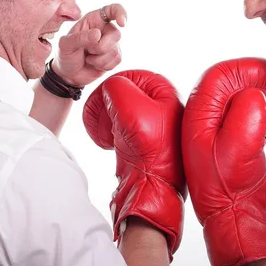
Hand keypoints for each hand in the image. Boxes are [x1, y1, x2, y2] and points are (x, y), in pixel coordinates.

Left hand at [53, 3, 126, 86]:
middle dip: (100, 47)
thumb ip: (79, 38)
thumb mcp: (66, 45)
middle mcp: (104, 29)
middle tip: (87, 51)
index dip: (120, 13)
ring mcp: (110, 43)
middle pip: (116, 34)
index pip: (113, 9)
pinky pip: (117, 60)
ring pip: (115, 50)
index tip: (122, 23)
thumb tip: (97, 34)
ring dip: (99, 59)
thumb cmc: (66, 55)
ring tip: (88, 58)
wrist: (69, 75)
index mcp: (93, 20)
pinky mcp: (114, 56)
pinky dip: (103, 65)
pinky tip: (94, 64)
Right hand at [82, 69, 185, 260]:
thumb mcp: (130, 106)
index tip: (101, 103)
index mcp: (166, 92)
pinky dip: (108, 132)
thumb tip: (109, 89)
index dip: (110, 88)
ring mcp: (152, 124)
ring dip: (104, 120)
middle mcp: (163, 106)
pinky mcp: (142, 140)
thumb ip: (116, 86)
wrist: (152, 189)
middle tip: (100, 120)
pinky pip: (119, 126)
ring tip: (103, 134)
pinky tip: (107, 143)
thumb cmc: (149, 149)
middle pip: (121, 92)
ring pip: (117, 110)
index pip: (129, 75)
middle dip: (105, 106)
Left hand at [182, 57, 265, 265]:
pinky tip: (260, 103)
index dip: (245, 68)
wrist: (228, 215)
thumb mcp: (241, 146)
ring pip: (226, 94)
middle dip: (247, 74)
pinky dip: (246, 101)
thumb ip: (248, 113)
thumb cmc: (230, 185)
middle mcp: (198, 119)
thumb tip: (253, 93)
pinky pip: (230, 109)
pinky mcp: (216, 139)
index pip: (219, 75)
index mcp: (199, 116)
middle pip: (220, 81)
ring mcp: (206, 129)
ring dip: (247, 86)